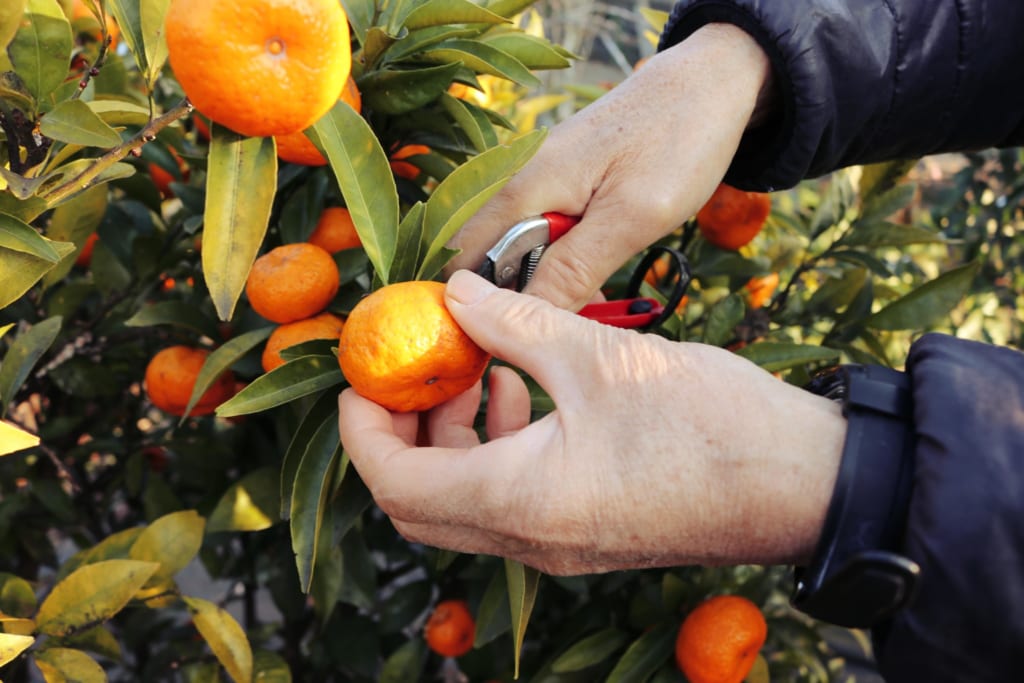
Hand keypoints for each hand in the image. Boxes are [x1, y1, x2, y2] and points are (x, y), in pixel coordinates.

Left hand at [339, 271, 845, 574]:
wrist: (802, 482)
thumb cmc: (709, 422)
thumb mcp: (599, 355)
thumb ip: (514, 322)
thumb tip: (455, 292)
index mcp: (518, 501)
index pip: (395, 482)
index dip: (362, 428)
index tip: (363, 374)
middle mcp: (528, 538)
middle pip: (420, 501)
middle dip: (400, 432)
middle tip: (412, 367)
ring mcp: (559, 543)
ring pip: (464, 501)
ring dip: (450, 435)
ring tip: (474, 365)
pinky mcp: (587, 532)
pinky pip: (509, 499)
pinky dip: (495, 445)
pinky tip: (522, 385)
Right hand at [443, 23, 773, 310]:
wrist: (709, 85)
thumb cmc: (676, 144)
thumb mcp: (631, 218)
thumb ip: (573, 269)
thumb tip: (524, 322)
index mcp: (522, 189)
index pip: (461, 261)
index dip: (471, 310)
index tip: (502, 350)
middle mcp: (517, 184)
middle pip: (481, 260)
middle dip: (506, 305)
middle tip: (549, 341)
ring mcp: (538, 184)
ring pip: (512, 253)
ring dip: (536, 289)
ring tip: (577, 317)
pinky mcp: (561, 188)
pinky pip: (539, 239)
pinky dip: (555, 269)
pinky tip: (587, 289)